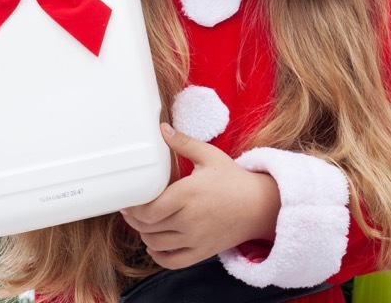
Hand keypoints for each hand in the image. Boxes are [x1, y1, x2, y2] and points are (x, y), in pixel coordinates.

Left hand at [120, 123, 279, 269]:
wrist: (260, 206)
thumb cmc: (234, 179)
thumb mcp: (210, 156)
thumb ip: (183, 143)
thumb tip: (162, 129)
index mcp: (187, 194)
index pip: (148, 211)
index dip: (133, 208)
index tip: (129, 200)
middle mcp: (189, 220)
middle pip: (147, 228)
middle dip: (134, 219)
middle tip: (131, 210)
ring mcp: (195, 239)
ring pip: (156, 244)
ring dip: (145, 235)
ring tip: (144, 222)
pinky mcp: (202, 252)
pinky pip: (172, 261)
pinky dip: (159, 256)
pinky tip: (155, 244)